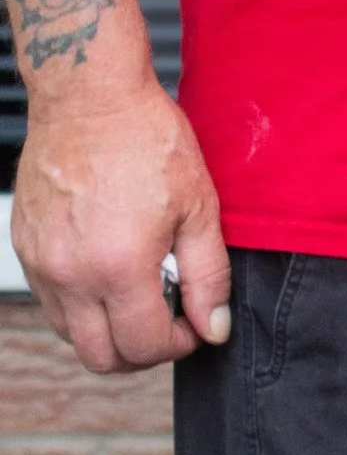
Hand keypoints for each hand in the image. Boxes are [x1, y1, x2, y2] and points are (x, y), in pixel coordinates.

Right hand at [12, 80, 231, 371]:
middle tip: (168, 322)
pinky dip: (82, 305)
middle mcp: (70, 273)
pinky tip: (110, 273)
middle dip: (141, 351)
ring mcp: (41, 262)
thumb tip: (212, 326)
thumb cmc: (146, 140)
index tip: (194, 325)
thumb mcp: (199, 208)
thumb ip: (208, 276)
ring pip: (71, 334)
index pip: (145, 345)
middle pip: (100, 357)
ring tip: (140, 294)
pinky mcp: (26, 247)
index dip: (179, 345)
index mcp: (117, 266)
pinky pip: (52, 301)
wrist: (89, 97)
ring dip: (109, 331)